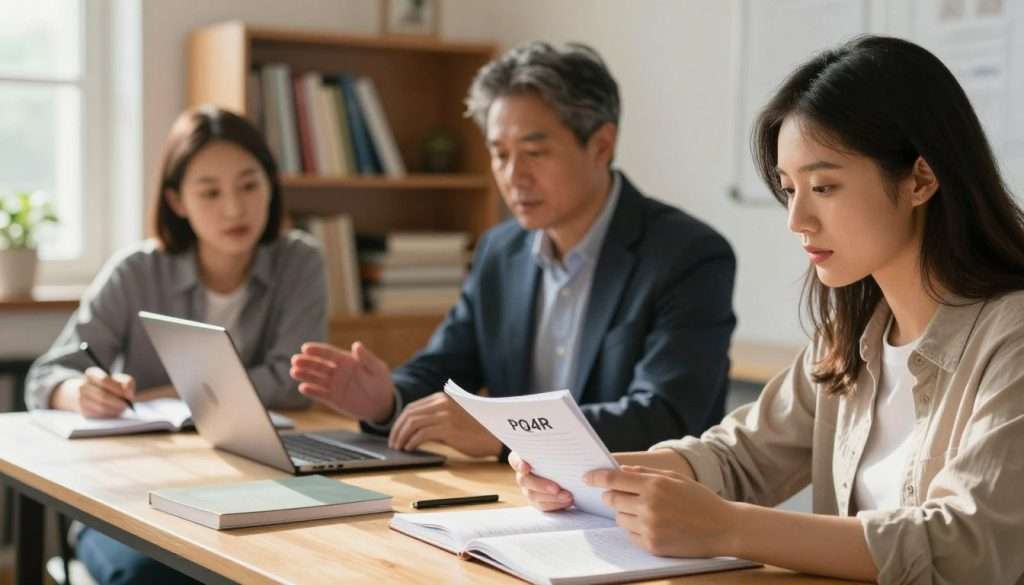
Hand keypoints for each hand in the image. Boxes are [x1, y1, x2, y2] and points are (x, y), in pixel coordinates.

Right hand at [51, 367, 135, 417]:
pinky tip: (114, 412)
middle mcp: (83, 385)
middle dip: (117, 401)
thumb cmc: (108, 386)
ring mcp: (80, 399)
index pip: (104, 380)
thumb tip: (129, 394)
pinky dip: (109, 414)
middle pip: (103, 395)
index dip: (117, 388)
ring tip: (122, 408)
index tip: (128, 394)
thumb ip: (127, 382)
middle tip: (127, 405)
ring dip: (114, 409)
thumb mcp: (118, 379)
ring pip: (100, 406)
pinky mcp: (82, 411)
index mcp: (92, 374)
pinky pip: (98, 414)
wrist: (87, 394)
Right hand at [290, 342, 395, 422]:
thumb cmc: (381, 382)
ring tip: (294, 371)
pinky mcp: (333, 399)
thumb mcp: (377, 368)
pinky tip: (303, 387)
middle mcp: (337, 372)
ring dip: (305, 375)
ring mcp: (334, 385)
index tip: (305, 348)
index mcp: (346, 361)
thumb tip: (357, 345)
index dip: (317, 350)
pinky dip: (312, 391)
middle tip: (295, 360)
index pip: (329, 353)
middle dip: (306, 362)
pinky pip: (320, 394)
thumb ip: (366, 358)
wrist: (382, 404)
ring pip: (316, 379)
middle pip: (319, 365)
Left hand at [389, 392, 501, 456]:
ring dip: (402, 437)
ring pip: (413, 423)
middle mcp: (442, 402)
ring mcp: (446, 414)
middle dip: (397, 430)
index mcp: (442, 398)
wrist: (495, 435)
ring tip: (399, 448)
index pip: (412, 407)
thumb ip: (436, 418)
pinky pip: (422, 434)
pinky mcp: (448, 427)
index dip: (399, 422)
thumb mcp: (454, 417)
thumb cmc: (475, 430)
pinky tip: (410, 448)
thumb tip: (413, 431)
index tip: (394, 434)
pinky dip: (412, 442)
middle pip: (409, 414)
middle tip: (393, 443)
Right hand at [509, 451, 574, 510]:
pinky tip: (566, 501)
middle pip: (524, 480)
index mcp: (527, 457)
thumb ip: (571, 455)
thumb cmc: (569, 458)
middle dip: (541, 485)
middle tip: (556, 489)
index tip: (526, 467)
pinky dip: (555, 504)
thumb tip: (582, 475)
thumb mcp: (570, 452)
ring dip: (551, 497)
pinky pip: (542, 505)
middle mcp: (524, 473)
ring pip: (532, 495)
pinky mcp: (537, 501)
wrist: (574, 474)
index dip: (518, 463)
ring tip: (568, 496)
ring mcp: (529, 488)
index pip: (515, 459)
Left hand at [584, 465, 739, 557]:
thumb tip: (621, 471)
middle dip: (612, 496)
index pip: (614, 479)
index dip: (596, 477)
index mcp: (654, 485)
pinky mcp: (652, 545)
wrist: (723, 528)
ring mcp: (650, 527)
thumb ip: (646, 474)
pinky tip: (654, 525)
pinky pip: (630, 535)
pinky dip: (636, 529)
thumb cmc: (699, 499)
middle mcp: (649, 506)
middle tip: (622, 495)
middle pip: (612, 499)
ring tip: (646, 512)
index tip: (586, 477)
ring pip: (619, 518)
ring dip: (626, 513)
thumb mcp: (675, 478)